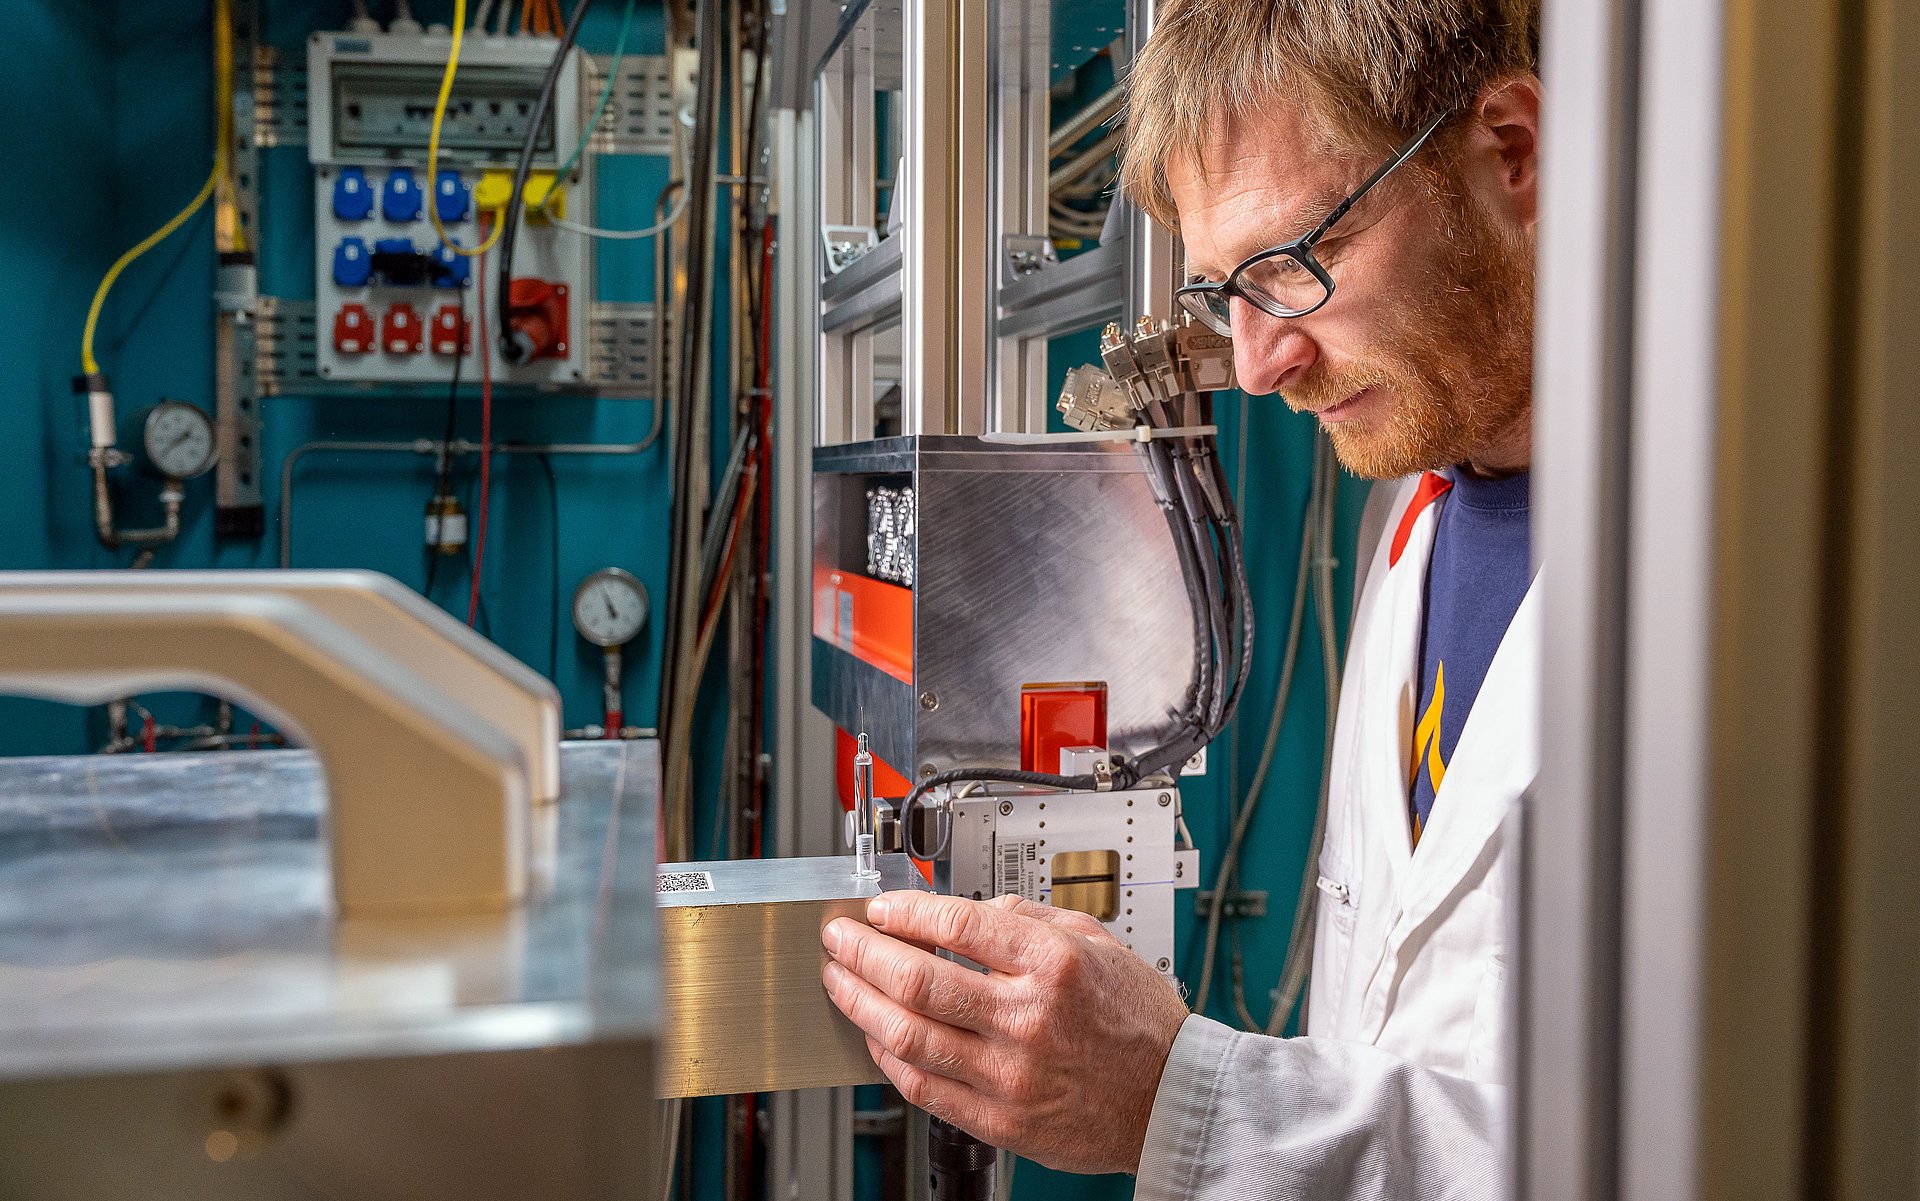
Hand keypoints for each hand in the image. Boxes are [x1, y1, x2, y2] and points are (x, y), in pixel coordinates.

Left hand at [821, 891, 1188, 1174]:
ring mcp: (1010, 1075)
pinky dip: (888, 1056)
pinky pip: (922, 1087)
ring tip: (841, 981)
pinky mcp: (1001, 1120)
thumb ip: (1030, 916)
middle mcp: (1028, 1019)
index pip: (955, 925)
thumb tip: (969, 909)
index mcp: (1055, 964)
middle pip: (916, 980)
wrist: (1172, 1098)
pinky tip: (876, 1034)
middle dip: (862, 952)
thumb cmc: (1140, 1023)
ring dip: (859, 1003)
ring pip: (906, 1035)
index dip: (904, 912)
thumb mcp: (1098, 942)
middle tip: (840, 938)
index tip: (880, 908)